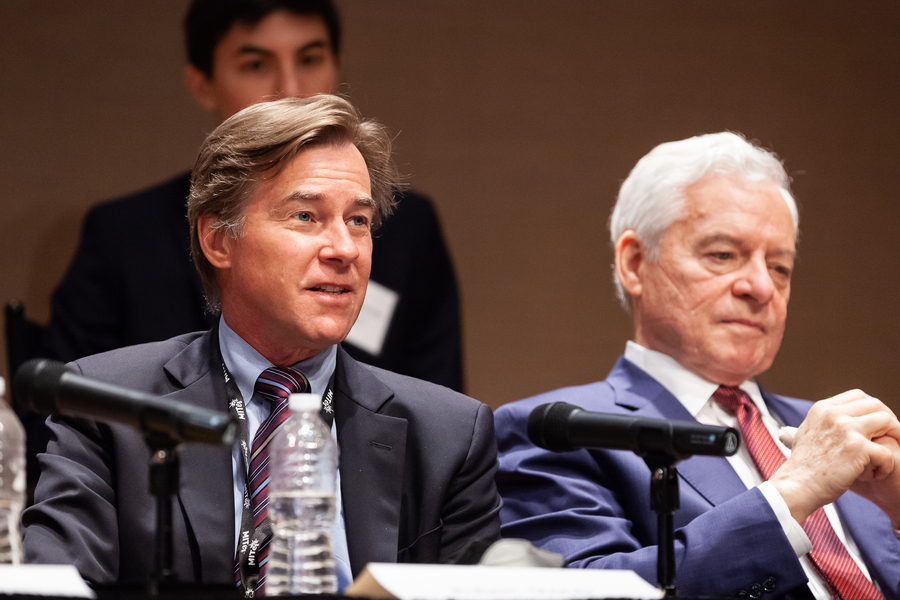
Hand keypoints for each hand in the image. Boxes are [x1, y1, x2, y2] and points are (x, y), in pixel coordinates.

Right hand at [768, 389, 899, 524]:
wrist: (797, 485)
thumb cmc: (803, 466)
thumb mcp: (807, 433)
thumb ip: (824, 422)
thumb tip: (840, 419)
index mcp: (822, 409)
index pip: (858, 396)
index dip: (873, 408)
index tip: (878, 422)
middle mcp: (834, 414)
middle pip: (876, 405)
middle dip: (889, 420)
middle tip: (893, 436)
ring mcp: (846, 429)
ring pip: (887, 421)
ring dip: (894, 437)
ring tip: (888, 455)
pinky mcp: (858, 448)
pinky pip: (888, 452)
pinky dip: (887, 466)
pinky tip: (877, 475)